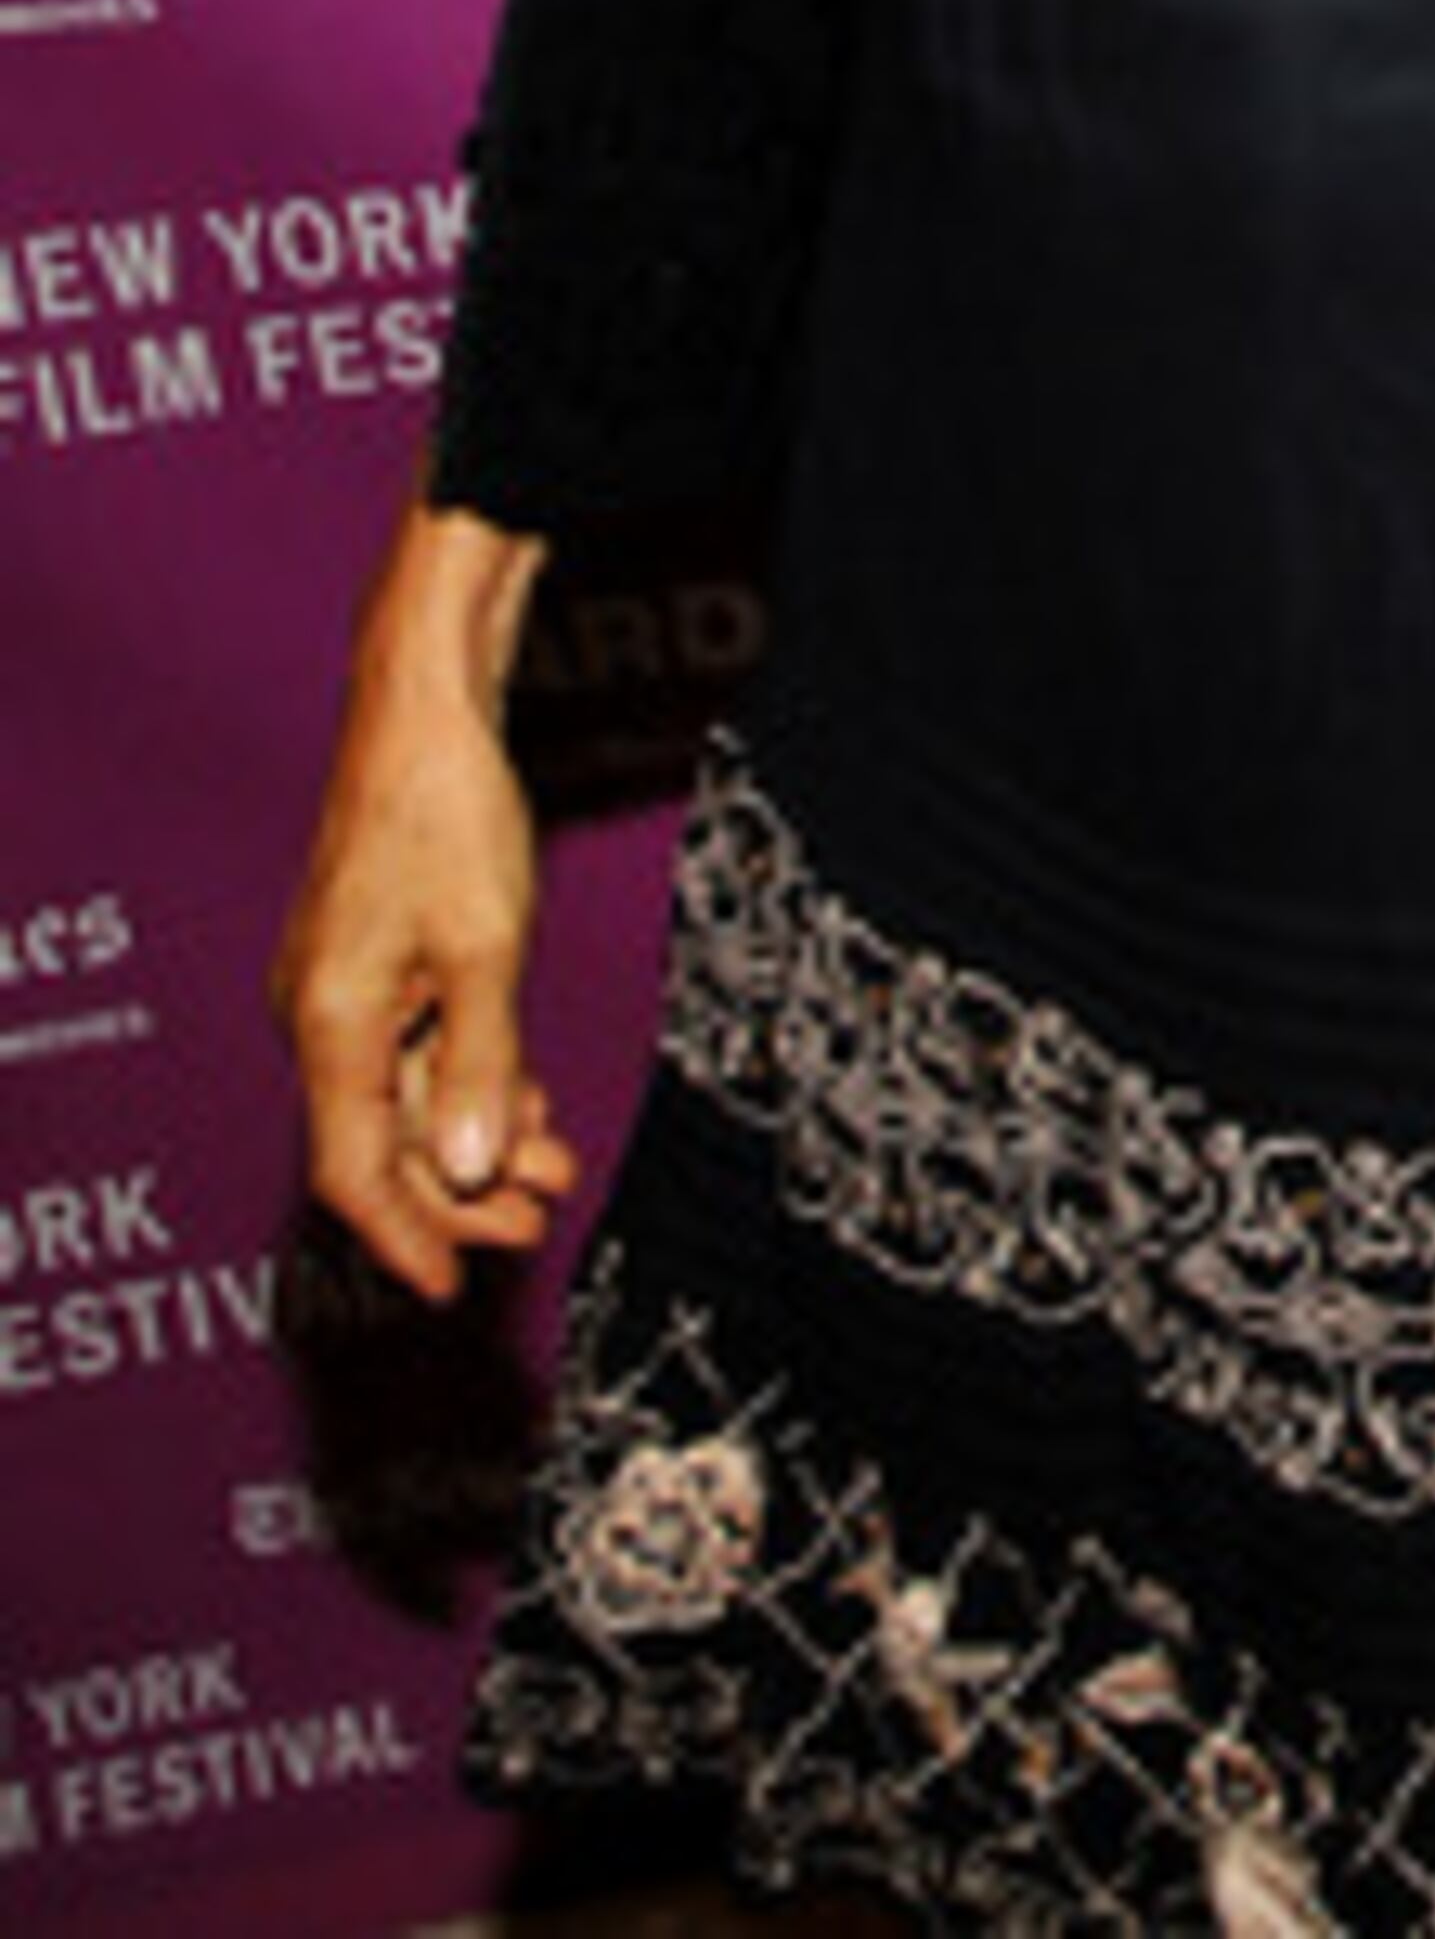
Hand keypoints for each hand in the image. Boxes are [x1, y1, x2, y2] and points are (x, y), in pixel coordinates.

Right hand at [272, 500, 579, 1300]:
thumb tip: (464, 1173)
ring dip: (473, 1133)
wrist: (425, 709)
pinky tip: (520, 1096)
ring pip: (402, 1094)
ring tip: (554, 1162)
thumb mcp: (484, 948)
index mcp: (330, 1022)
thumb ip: (478, 1064)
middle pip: (381, 1141)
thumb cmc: (450, 816)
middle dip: (461, 1190)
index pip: (353, 1170)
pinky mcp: (370, 955)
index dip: (403, 1237)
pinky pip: (408, 1046)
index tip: (453, 1287)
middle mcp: (318, 1014)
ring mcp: (341, 984)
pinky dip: (463, 1078)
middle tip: (544, 1214)